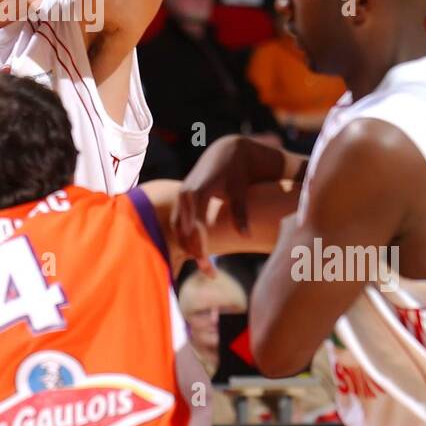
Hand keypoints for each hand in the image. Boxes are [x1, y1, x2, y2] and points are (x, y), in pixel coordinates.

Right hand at [173, 135, 260, 263]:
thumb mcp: (240, 190)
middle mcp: (184, 196)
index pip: (192, 226)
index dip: (200, 247)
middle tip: (211, 273)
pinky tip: (201, 253)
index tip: (210, 267)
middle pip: (182, 231)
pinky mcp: (183, 201)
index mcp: (196, 192)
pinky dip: (188, 240)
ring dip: (190, 249)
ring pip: (178, 230)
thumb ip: (241, 212)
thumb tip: (246, 236)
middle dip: (195, 253)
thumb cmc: (236, 172)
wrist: (227, 152)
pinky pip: (179, 225)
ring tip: (209, 268)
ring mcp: (181, 198)